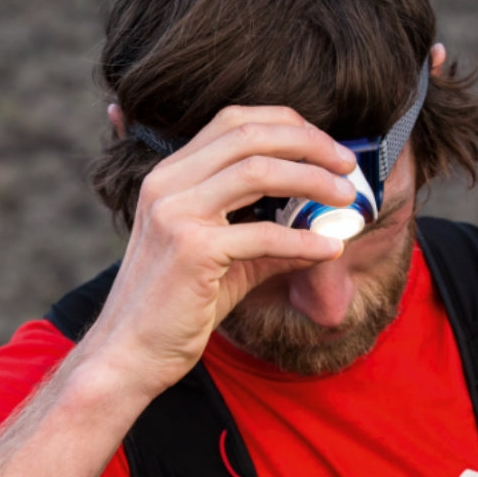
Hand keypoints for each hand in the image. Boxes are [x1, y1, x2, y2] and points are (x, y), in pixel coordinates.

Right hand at [78, 105, 357, 396]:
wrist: (129, 353)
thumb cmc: (176, 307)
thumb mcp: (227, 260)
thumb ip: (269, 236)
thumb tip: (324, 229)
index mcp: (170, 176)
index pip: (233, 122)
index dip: (287, 124)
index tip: (326, 145)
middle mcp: (167, 184)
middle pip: (249, 136)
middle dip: (308, 143)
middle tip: (348, 164)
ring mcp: (175, 213)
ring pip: (258, 171)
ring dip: (313, 180)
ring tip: (346, 197)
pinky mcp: (191, 250)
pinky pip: (262, 234)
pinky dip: (304, 240)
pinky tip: (331, 248)